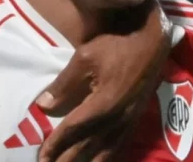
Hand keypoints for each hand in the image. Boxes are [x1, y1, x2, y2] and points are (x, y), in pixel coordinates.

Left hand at [36, 0, 171, 161]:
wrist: (151, 43)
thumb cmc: (115, 46)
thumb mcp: (84, 59)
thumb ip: (64, 84)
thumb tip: (43, 105)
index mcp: (103, 104)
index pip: (74, 129)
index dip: (56, 143)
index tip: (41, 155)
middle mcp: (117, 118)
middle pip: (88, 145)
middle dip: (67, 158)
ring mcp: (128, 120)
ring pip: (105, 150)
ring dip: (86, 161)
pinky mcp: (135, 119)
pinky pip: (119, 145)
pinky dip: (106, 157)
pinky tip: (98, 160)